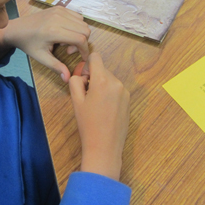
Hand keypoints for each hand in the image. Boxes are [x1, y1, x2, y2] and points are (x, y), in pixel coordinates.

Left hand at [0, 6, 90, 81]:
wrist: (17, 29)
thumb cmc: (29, 44)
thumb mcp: (41, 57)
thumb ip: (56, 67)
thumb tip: (68, 79)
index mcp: (54, 31)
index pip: (81, 39)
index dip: (85, 50)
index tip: (82, 58)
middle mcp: (59, 18)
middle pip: (85, 30)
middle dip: (82, 42)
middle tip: (69, 50)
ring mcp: (60, 10)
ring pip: (83, 22)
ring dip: (79, 33)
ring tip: (66, 41)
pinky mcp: (60, 7)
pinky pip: (77, 16)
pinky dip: (76, 26)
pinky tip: (65, 32)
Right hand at [69, 53, 129, 180]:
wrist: (105, 147)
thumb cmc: (88, 124)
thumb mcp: (76, 101)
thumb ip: (76, 81)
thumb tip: (82, 75)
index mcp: (103, 80)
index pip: (95, 57)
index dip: (87, 65)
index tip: (84, 79)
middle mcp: (116, 83)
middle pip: (102, 70)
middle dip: (94, 78)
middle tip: (87, 96)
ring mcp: (125, 92)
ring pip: (110, 80)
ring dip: (102, 86)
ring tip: (96, 105)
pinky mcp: (129, 100)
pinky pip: (116, 89)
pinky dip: (110, 94)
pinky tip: (105, 110)